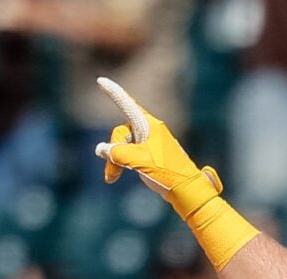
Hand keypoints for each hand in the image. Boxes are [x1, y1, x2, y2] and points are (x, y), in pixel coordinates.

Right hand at [94, 79, 221, 210]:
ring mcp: (149, 143)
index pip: (127, 104)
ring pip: (122, 146)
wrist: (186, 190)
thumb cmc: (166, 172)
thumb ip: (117, 153)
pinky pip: (128, 154)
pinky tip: (116, 176)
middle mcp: (149, 131)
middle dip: (112, 152)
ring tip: (111, 178)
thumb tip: (101, 150)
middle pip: (120, 133)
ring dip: (115, 161)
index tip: (101, 80)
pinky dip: (121, 164)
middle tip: (111, 174)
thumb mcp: (139, 161)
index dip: (114, 92)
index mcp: (149, 126)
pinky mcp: (149, 155)